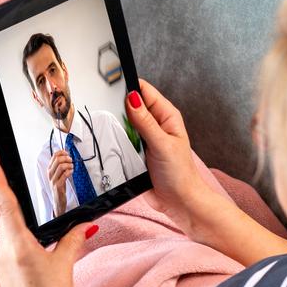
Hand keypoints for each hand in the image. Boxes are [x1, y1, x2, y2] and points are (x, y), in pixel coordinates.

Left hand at [0, 157, 96, 286]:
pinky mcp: (2, 271)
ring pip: (8, 231)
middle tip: (21, 182)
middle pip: (7, 217)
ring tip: (37, 219)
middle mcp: (3, 251)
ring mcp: (0, 262)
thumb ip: (74, 240)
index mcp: (18, 245)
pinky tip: (35, 243)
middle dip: (16, 202)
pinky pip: (9, 245)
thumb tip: (86, 224)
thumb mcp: (65, 265)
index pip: (6, 206)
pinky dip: (20, 237)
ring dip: (20, 223)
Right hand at [47, 150, 72, 216]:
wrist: (58, 199)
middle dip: (67, 158)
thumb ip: (61, 165)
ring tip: (72, 167)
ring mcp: (53, 180)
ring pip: (61, 166)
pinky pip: (64, 175)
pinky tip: (71, 172)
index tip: (67, 154)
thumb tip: (66, 155)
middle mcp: (50, 174)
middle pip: (58, 160)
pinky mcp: (58, 185)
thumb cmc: (60, 186)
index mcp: (49, 169)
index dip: (62, 153)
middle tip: (71, 160)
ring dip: (69, 165)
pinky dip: (70, 171)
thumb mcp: (58, 174)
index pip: (54, 156)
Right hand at [125, 80, 227, 241]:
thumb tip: (131, 98)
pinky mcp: (136, 153)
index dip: (129, 86)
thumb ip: (145, 122)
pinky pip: (121, 142)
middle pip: (131, 106)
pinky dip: (116, 142)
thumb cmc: (179, 174)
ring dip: (117, 127)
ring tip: (110, 130)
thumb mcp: (161, 144)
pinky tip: (112, 144)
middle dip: (119, 107)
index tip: (112, 84)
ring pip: (124, 125)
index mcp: (166, 116)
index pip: (145, 91)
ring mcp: (145, 139)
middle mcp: (155, 125)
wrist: (178, 202)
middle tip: (107, 110)